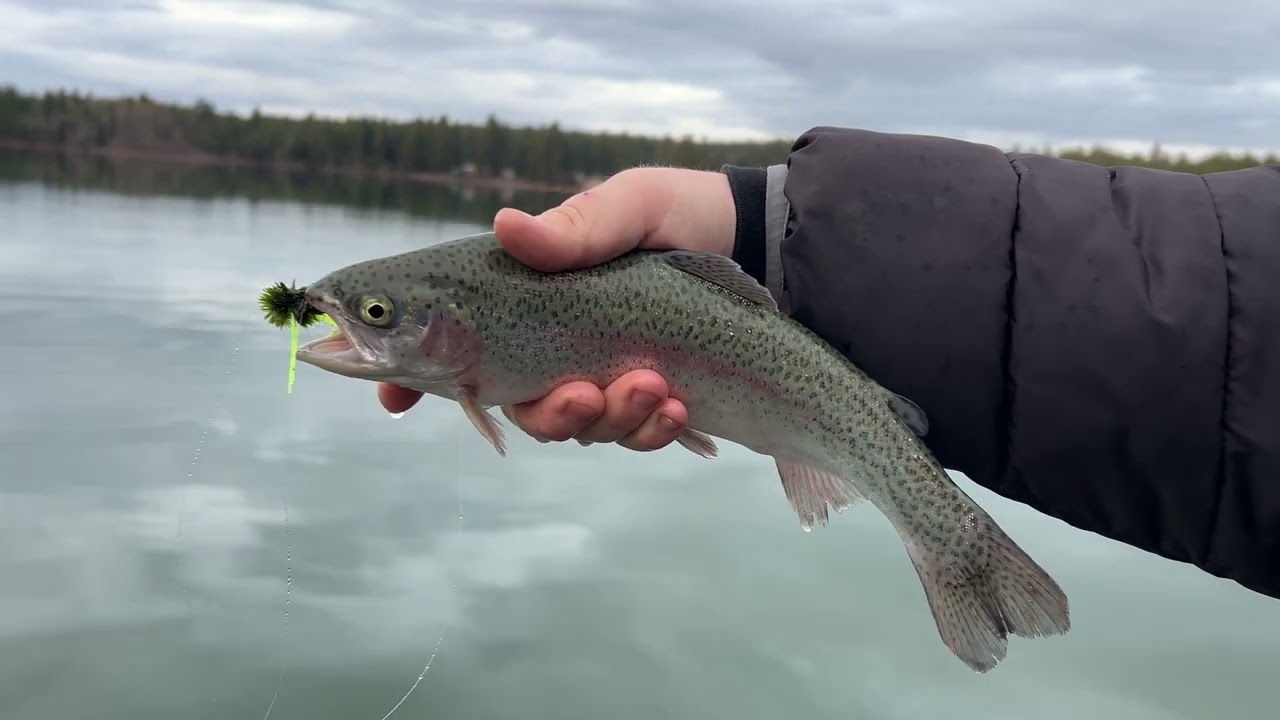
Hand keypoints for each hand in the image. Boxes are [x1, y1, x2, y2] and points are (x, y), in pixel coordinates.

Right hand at [376, 166, 736, 449]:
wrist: (753, 244)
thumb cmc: (675, 215)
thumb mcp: (628, 207)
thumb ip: (576, 227)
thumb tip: (507, 225)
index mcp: (526, 298)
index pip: (452, 344)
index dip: (410, 376)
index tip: (393, 397)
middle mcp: (551, 346)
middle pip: (518, 408)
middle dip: (550, 414)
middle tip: (587, 394)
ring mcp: (598, 377)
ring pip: (577, 429)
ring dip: (611, 419)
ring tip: (655, 385)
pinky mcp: (646, 400)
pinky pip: (633, 436)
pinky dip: (651, 430)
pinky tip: (678, 407)